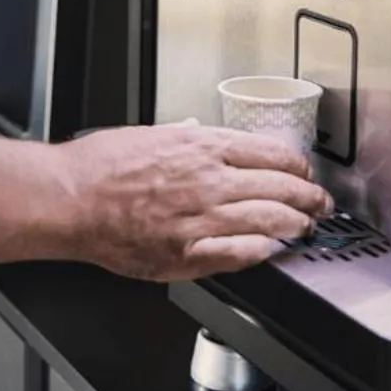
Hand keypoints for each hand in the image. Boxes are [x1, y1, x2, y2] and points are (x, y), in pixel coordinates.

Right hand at [55, 123, 330, 281]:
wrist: (70, 198)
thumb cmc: (99, 167)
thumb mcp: (151, 135)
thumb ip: (184, 140)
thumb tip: (201, 138)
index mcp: (202, 147)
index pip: (272, 152)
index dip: (297, 165)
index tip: (303, 172)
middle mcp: (210, 181)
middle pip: (281, 186)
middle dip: (309, 196)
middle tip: (319, 203)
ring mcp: (202, 219)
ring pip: (271, 220)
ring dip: (295, 224)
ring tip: (304, 227)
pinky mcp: (188, 253)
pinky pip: (242, 255)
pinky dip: (263, 251)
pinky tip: (271, 250)